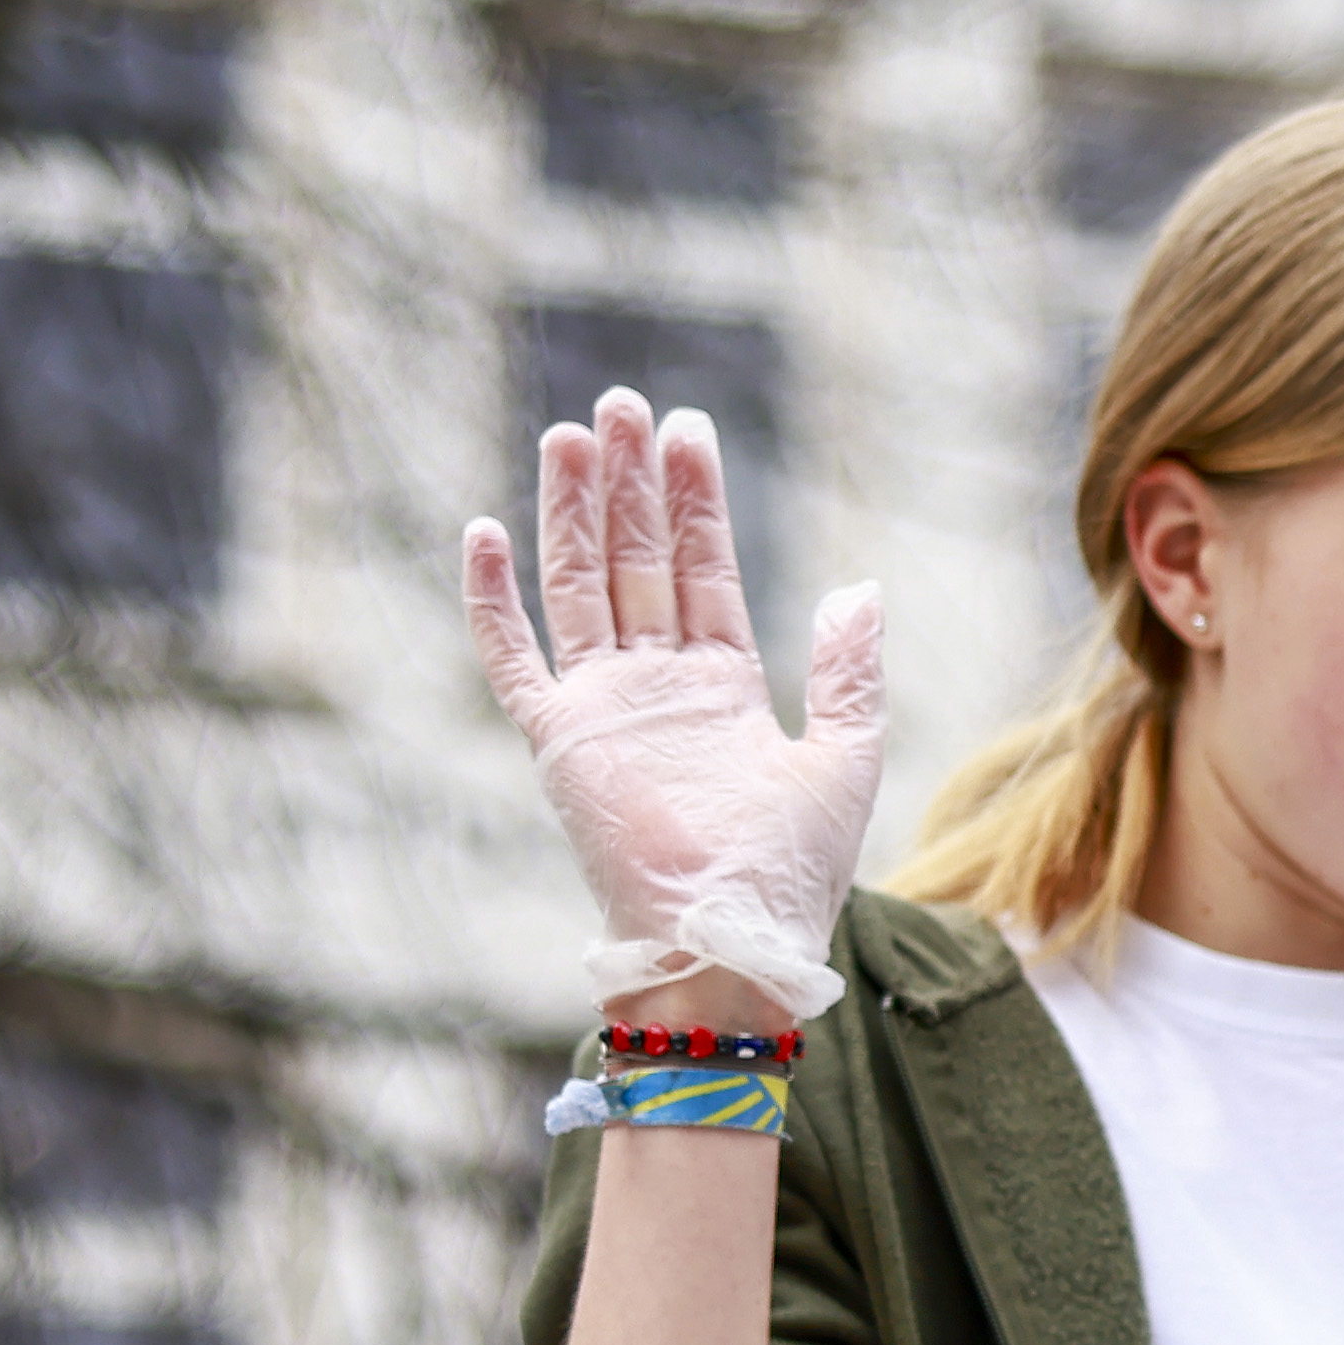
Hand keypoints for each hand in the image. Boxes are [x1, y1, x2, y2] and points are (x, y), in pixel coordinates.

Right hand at [465, 392, 882, 1021]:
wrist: (733, 941)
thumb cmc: (793, 872)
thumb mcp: (844, 758)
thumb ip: (850, 673)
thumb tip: (858, 586)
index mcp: (726, 686)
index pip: (705, 569)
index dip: (696, 500)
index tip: (687, 427)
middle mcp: (659, 685)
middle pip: (638, 560)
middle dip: (633, 482)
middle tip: (623, 403)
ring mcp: (605, 708)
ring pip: (581, 586)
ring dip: (575, 512)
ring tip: (573, 435)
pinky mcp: (560, 741)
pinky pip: (515, 658)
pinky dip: (496, 599)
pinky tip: (485, 533)